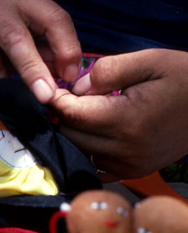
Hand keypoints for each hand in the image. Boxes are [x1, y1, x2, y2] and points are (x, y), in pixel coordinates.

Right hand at [0, 0, 80, 105]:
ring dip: (3, 90)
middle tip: (45, 97)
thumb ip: (52, 49)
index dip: (66, 48)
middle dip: (32, 71)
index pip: (52, 18)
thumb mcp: (31, 26)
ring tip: (16, 107)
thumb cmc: (6, 26)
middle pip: (15, 39)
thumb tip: (66, 77)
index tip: (70, 76)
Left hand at [51, 49, 187, 181]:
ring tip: (86, 111)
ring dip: (75, 133)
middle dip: (64, 115)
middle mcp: (126, 150)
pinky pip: (96, 166)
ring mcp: (131, 165)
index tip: (56, 87)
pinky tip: (96, 133)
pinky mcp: (135, 172)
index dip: (57, 100)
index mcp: (127, 121)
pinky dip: (89, 150)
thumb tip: (76, 87)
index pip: (72, 115)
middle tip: (70, 96)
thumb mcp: (149, 60)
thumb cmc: (183, 77)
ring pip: (80, 152)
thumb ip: (108, 70)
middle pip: (71, 136)